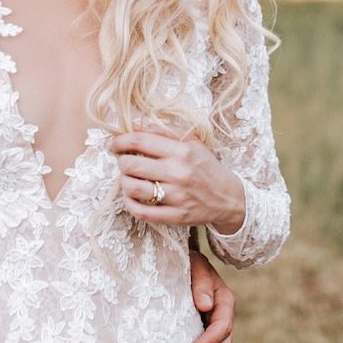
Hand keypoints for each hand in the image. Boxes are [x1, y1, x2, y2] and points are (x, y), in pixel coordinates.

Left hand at [110, 127, 244, 235]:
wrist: (228, 197)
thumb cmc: (205, 166)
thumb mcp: (191, 141)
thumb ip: (162, 130)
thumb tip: (132, 125)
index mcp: (181, 151)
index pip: (139, 141)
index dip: (120, 141)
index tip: (114, 144)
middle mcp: (178, 173)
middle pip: (131, 165)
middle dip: (121, 162)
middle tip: (124, 162)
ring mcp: (177, 197)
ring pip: (132, 188)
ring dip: (124, 182)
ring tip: (129, 179)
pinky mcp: (175, 216)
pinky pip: (141, 212)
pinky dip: (130, 204)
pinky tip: (133, 197)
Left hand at [188, 250, 233, 342]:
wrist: (185, 266)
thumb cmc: (188, 264)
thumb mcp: (195, 266)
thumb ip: (200, 282)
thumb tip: (204, 305)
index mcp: (225, 300)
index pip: (222, 325)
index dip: (209, 340)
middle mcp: (226, 316)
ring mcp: (222, 329)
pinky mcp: (214, 337)